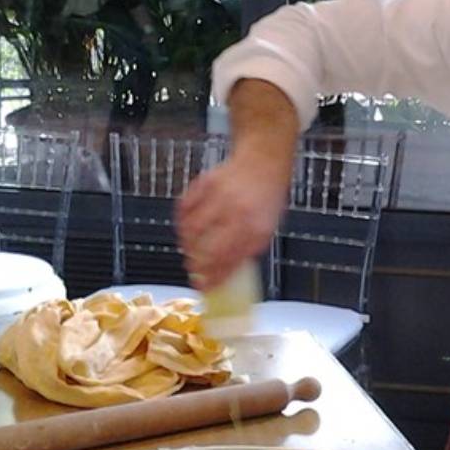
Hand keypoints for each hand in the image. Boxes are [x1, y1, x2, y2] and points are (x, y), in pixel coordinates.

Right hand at [177, 154, 287, 289]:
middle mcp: (236, 212)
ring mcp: (219, 197)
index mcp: (255, 227)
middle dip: (197, 265)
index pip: (229, 261)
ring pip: (192, 229)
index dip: (214, 278)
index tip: (206, 288)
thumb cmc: (266, 195)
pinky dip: (181, 221)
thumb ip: (249, 248)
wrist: (263, 161)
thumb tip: (228, 271)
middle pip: (207, 247)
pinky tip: (186, 228)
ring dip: (187, 244)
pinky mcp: (204, 184)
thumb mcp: (268, 227)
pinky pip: (184, 207)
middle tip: (194, 270)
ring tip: (190, 250)